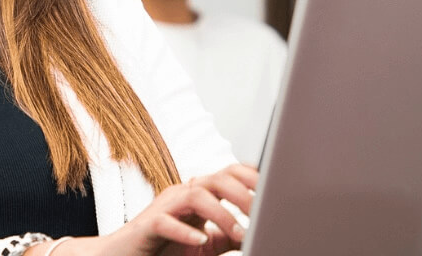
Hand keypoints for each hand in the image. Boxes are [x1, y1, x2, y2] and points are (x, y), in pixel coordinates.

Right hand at [103, 163, 258, 255]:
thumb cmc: (163, 248)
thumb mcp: (205, 243)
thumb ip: (227, 236)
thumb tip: (257, 232)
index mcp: (198, 194)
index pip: (228, 173)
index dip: (251, 177)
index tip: (274, 191)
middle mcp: (182, 194)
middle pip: (217, 179)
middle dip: (243, 194)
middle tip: (264, 213)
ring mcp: (164, 207)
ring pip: (196, 195)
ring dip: (222, 213)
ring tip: (239, 233)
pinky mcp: (147, 225)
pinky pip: (166, 221)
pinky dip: (185, 230)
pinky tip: (200, 240)